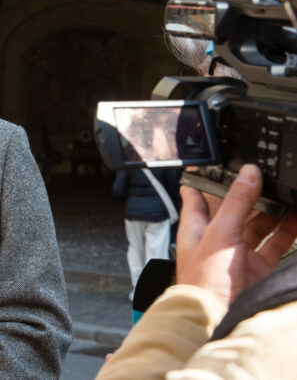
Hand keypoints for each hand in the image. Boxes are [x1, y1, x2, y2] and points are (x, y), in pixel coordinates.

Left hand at [176, 164, 296, 304]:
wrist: (217, 316)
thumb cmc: (204, 280)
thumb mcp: (220, 233)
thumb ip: (236, 203)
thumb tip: (248, 173)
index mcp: (197, 229)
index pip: (196, 199)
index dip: (202, 182)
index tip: (208, 167)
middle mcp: (217, 240)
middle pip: (235, 211)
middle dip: (251, 196)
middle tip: (267, 179)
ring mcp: (238, 254)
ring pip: (259, 227)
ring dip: (274, 213)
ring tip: (289, 196)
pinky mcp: (257, 268)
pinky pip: (275, 245)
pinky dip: (288, 233)